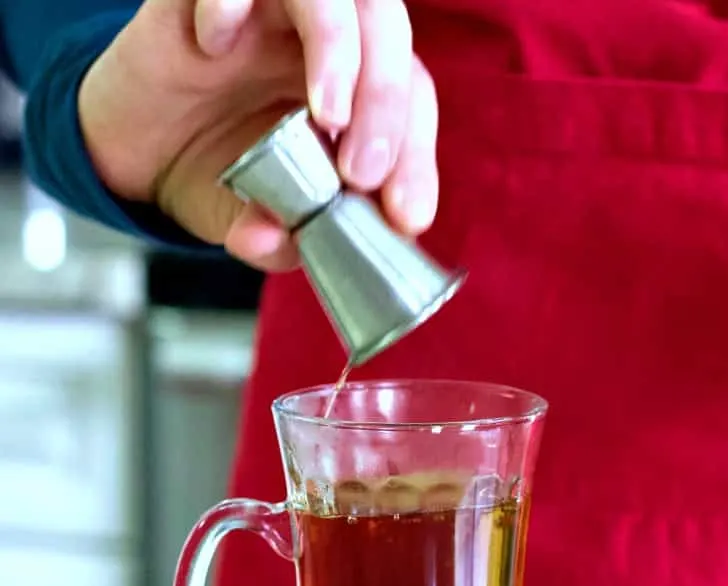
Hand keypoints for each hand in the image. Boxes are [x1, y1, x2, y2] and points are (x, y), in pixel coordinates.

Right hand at [78, 0, 438, 270]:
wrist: (135, 153)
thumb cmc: (214, 175)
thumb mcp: (255, 223)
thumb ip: (278, 241)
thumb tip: (282, 244)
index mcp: (354, 88)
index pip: (411, 96)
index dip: (416, 154)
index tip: (404, 216)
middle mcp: (318, 40)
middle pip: (386, 28)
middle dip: (388, 103)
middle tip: (361, 174)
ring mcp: (265, 8)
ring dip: (338, 50)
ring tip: (327, 117)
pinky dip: (228, 0)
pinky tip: (212, 47)